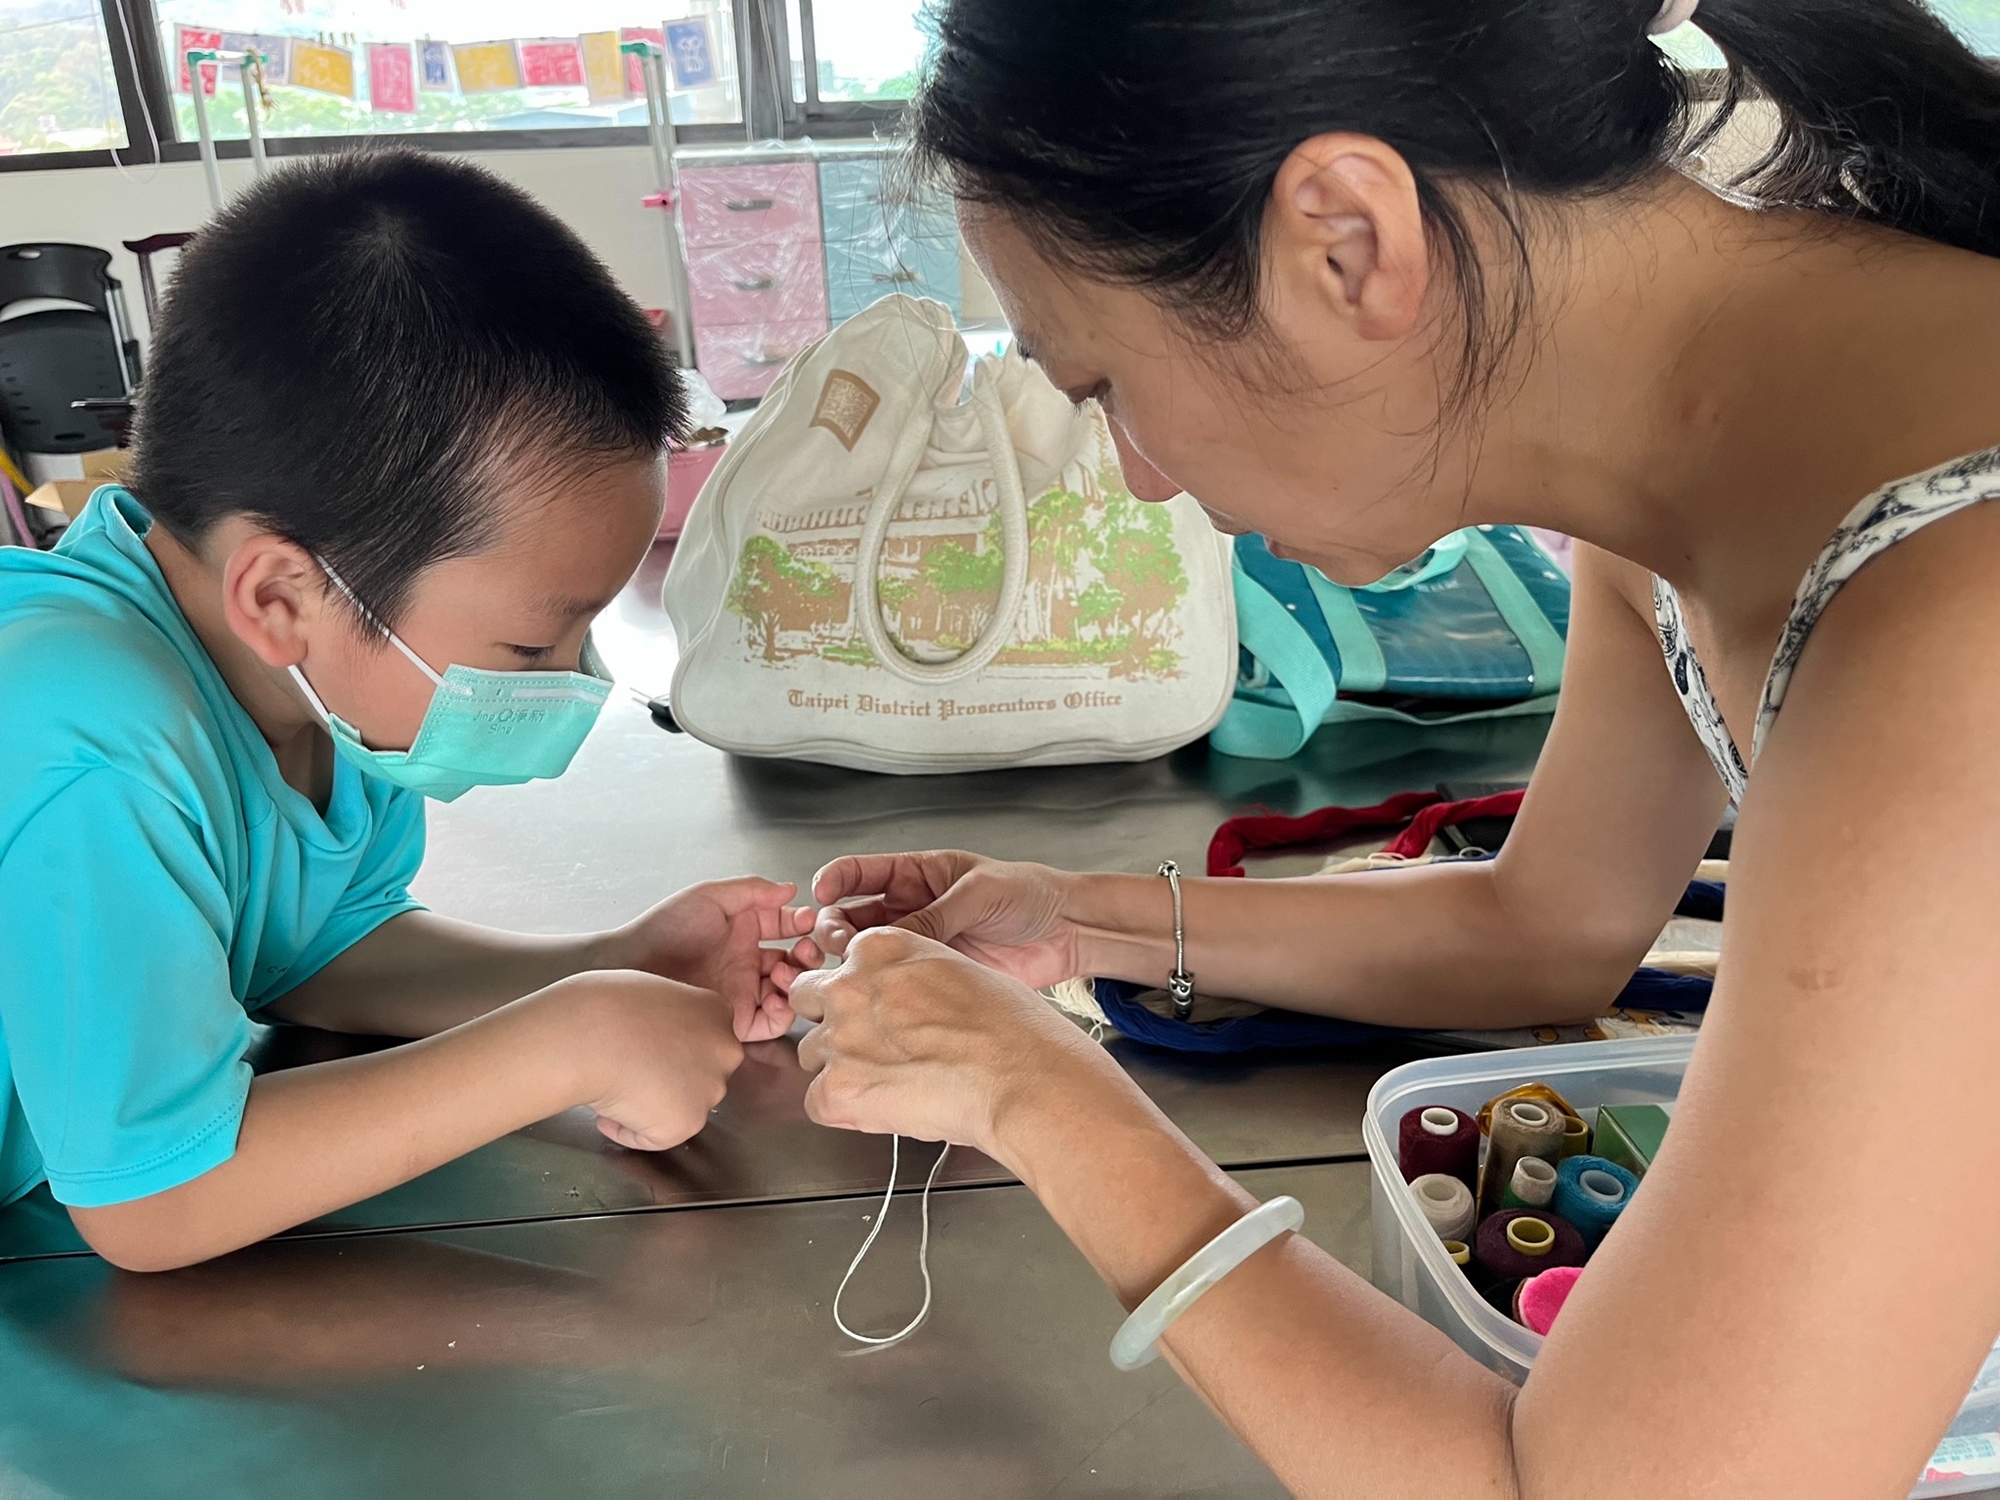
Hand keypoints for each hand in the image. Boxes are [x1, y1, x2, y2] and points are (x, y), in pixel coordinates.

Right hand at [566, 970, 744, 1151]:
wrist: (591, 1036)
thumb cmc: (606, 1005)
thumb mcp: (653, 991)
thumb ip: (671, 1015)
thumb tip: (656, 1032)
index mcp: (716, 1012)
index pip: (703, 1040)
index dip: (671, 1049)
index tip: (646, 1049)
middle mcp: (724, 1052)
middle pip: (700, 1075)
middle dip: (671, 1078)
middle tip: (632, 1072)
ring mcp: (710, 1090)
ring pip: (680, 1107)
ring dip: (651, 1105)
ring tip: (615, 1090)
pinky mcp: (686, 1124)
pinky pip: (655, 1137)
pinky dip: (628, 1131)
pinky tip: (607, 1111)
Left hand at [608, 878, 820, 1042]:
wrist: (633, 966)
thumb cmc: (665, 928)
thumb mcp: (710, 897)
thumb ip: (752, 891)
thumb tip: (791, 890)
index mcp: (743, 930)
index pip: (785, 926)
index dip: (802, 923)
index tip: (810, 920)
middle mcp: (746, 961)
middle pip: (793, 961)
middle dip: (808, 954)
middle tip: (806, 950)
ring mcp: (743, 991)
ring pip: (788, 991)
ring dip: (796, 981)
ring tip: (784, 971)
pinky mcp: (736, 1020)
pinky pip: (771, 1022)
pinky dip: (783, 1012)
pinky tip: (776, 997)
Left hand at [790, 927, 1103, 1162]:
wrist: (1020, 1076)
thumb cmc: (1010, 1028)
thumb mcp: (959, 971)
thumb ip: (916, 979)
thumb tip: (910, 1002)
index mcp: (881, 948)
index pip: (843, 965)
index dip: (861, 994)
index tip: (880, 1012)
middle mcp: (849, 985)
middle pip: (809, 1000)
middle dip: (832, 1022)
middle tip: (873, 1047)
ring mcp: (838, 1038)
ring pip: (811, 1053)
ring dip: (839, 1068)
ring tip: (890, 1084)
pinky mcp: (837, 1089)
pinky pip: (816, 1102)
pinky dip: (843, 1111)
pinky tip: (883, 1110)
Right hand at [811, 852, 1082, 988]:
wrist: (1065, 931)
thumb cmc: (1028, 894)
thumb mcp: (978, 893)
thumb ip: (935, 913)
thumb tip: (893, 936)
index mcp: (916, 874)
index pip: (859, 873)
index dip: (834, 881)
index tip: (820, 893)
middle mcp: (909, 908)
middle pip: (852, 917)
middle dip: (836, 928)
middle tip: (840, 943)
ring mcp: (918, 943)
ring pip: (867, 953)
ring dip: (852, 961)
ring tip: (852, 970)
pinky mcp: (931, 975)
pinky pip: (895, 981)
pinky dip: (880, 987)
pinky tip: (878, 993)